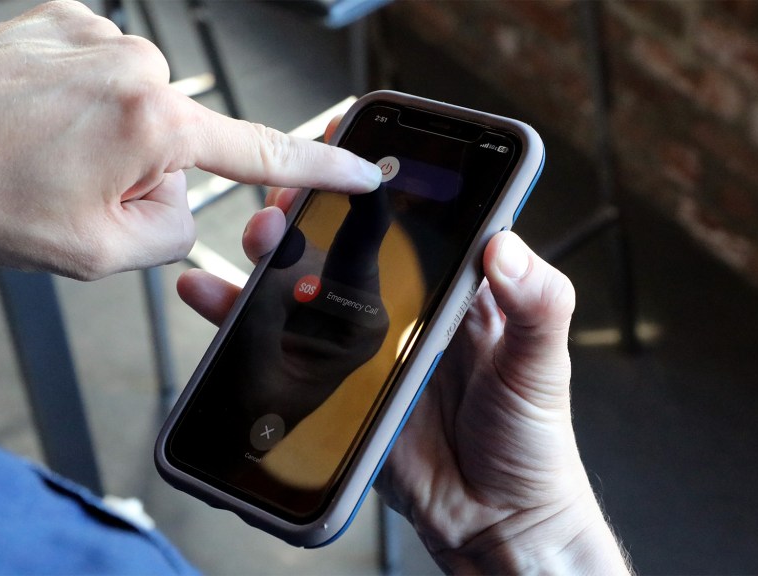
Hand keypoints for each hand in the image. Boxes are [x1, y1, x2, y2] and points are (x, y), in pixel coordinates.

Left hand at [0, 0, 379, 279]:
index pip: (262, 152)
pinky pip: (101, 79)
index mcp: (156, 124)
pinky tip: (31, 123)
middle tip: (72, 193)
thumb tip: (179, 206)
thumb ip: (169, 235)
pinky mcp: (66, 20)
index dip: (321, 166)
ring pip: (138, 115)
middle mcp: (139, 66)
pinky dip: (78, 109)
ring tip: (40, 158)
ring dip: (104, 145)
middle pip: (181, 146)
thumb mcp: (94, 255)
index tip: (362, 169)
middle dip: (142, 179)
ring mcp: (100, 35)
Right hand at [179, 119, 628, 572]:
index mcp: (456, 288)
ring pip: (305, 283)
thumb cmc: (531, 439)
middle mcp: (404, 306)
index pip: (414, 217)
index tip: (348, 143)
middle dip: (313, 207)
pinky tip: (213, 295)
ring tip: (256, 235)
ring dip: (273, 253)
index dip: (379, 178)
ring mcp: (363, 344)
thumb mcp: (543, 364)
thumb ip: (538, 303)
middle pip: (346, 241)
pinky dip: (241, 317)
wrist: (493, 518)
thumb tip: (506, 244)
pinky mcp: (332, 384)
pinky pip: (281, 342)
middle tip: (291, 193)